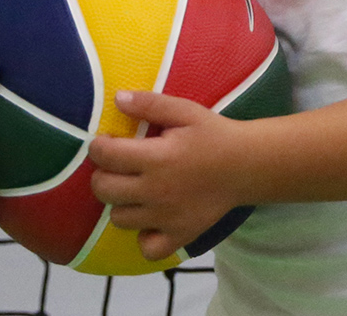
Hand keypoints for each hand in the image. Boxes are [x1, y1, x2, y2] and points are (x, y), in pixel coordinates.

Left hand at [88, 90, 241, 261]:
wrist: (248, 164)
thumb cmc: (214, 135)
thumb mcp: (186, 111)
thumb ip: (151, 104)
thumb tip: (117, 98)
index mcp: (157, 158)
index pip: (106, 156)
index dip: (98, 147)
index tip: (106, 142)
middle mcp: (157, 190)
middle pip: (104, 190)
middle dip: (102, 175)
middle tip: (117, 167)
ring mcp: (167, 217)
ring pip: (119, 218)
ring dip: (121, 203)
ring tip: (135, 190)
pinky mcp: (180, 235)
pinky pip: (147, 248)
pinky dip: (144, 236)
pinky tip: (151, 220)